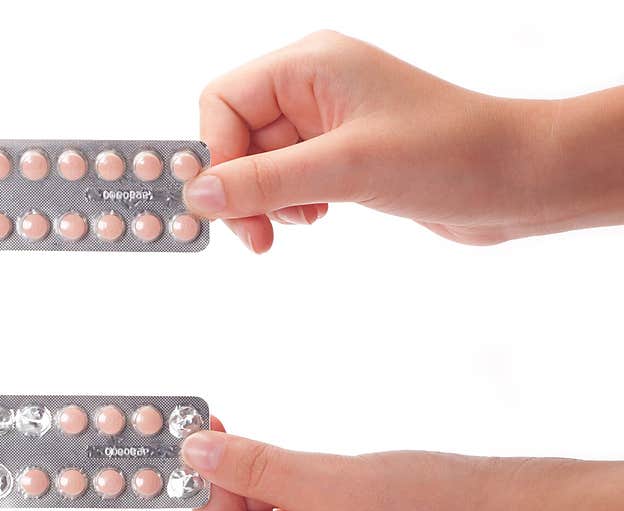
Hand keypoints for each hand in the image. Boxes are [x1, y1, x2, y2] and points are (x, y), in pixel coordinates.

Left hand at [184, 419, 623, 510]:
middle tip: (227, 431)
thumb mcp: (331, 484)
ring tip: (278, 448)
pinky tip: (309, 466)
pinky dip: (294, 489)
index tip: (198, 441)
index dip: (203, 494)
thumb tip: (196, 452)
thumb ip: (256, 468)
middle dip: (232, 485)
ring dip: (264, 483)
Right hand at [187, 30, 623, 251]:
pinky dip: (291, 204)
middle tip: (255, 235)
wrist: (519, 180)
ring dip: (268, 201)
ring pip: (261, 165)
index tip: (223, 206)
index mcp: (310, 65)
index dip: (215, 155)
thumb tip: (200, 193)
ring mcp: (328, 123)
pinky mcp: (343, 156)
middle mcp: (313, 88)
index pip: (224, 102)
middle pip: (238, 137)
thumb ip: (266, 180)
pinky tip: (318, 216)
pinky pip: (289, 180)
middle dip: (241, 188)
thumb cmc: (451, 153)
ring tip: (302, 221)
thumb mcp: (347, 168)